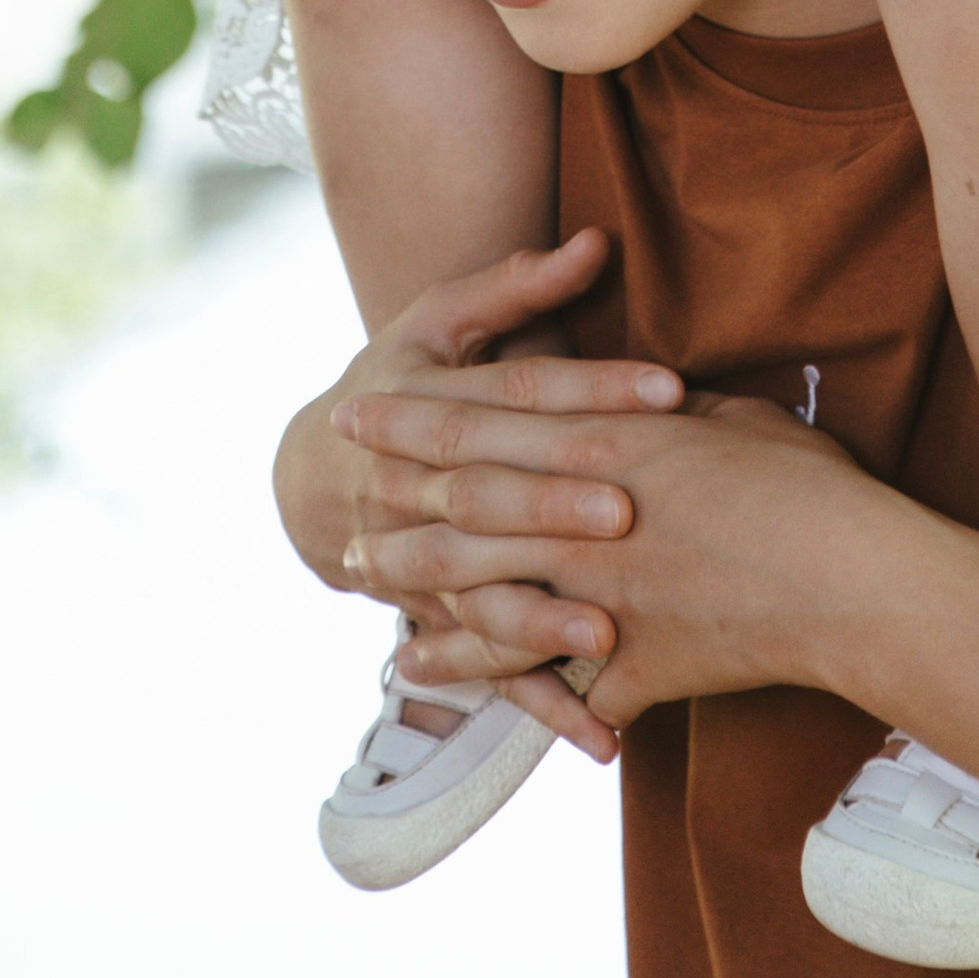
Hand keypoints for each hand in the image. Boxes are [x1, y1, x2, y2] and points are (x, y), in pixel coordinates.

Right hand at [274, 229, 684, 753]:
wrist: (311, 471)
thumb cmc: (403, 377)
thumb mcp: (443, 316)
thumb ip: (519, 284)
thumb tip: (596, 240)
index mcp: (429, 400)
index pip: (516, 391)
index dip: (589, 387)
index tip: (667, 388)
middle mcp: (415, 484)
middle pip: (487, 493)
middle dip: (554, 503)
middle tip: (630, 510)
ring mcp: (417, 560)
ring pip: (476, 591)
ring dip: (537, 615)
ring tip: (606, 634)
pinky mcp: (435, 620)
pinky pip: (487, 669)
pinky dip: (542, 706)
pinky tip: (602, 737)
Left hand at [332, 372, 878, 748]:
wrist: (852, 580)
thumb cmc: (807, 487)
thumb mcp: (737, 420)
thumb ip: (684, 414)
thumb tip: (665, 402)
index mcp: (609, 442)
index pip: (483, 422)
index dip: (413, 417)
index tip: (356, 410)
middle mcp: (588, 516)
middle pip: (462, 507)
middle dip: (394, 504)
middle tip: (342, 507)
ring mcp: (601, 595)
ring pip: (481, 590)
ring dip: (417, 589)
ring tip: (367, 585)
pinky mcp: (628, 662)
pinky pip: (543, 680)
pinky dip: (487, 681)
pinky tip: (440, 678)